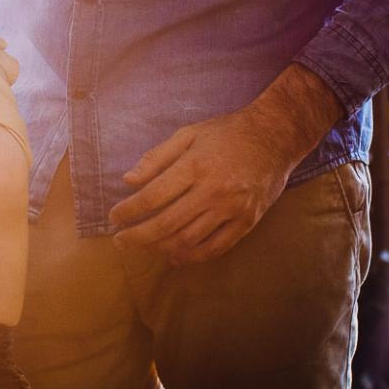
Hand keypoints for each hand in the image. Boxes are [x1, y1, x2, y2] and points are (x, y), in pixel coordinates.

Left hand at [106, 66, 343, 263]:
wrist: (275, 137)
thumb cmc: (227, 132)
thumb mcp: (189, 133)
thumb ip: (157, 157)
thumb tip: (128, 180)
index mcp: (195, 165)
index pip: (152, 196)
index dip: (129, 210)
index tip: (114, 217)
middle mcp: (213, 190)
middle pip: (167, 224)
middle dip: (138, 236)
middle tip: (120, 241)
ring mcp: (232, 209)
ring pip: (189, 240)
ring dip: (160, 248)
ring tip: (143, 247)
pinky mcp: (247, 222)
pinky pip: (215, 247)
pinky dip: (192, 256)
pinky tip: (175, 255)